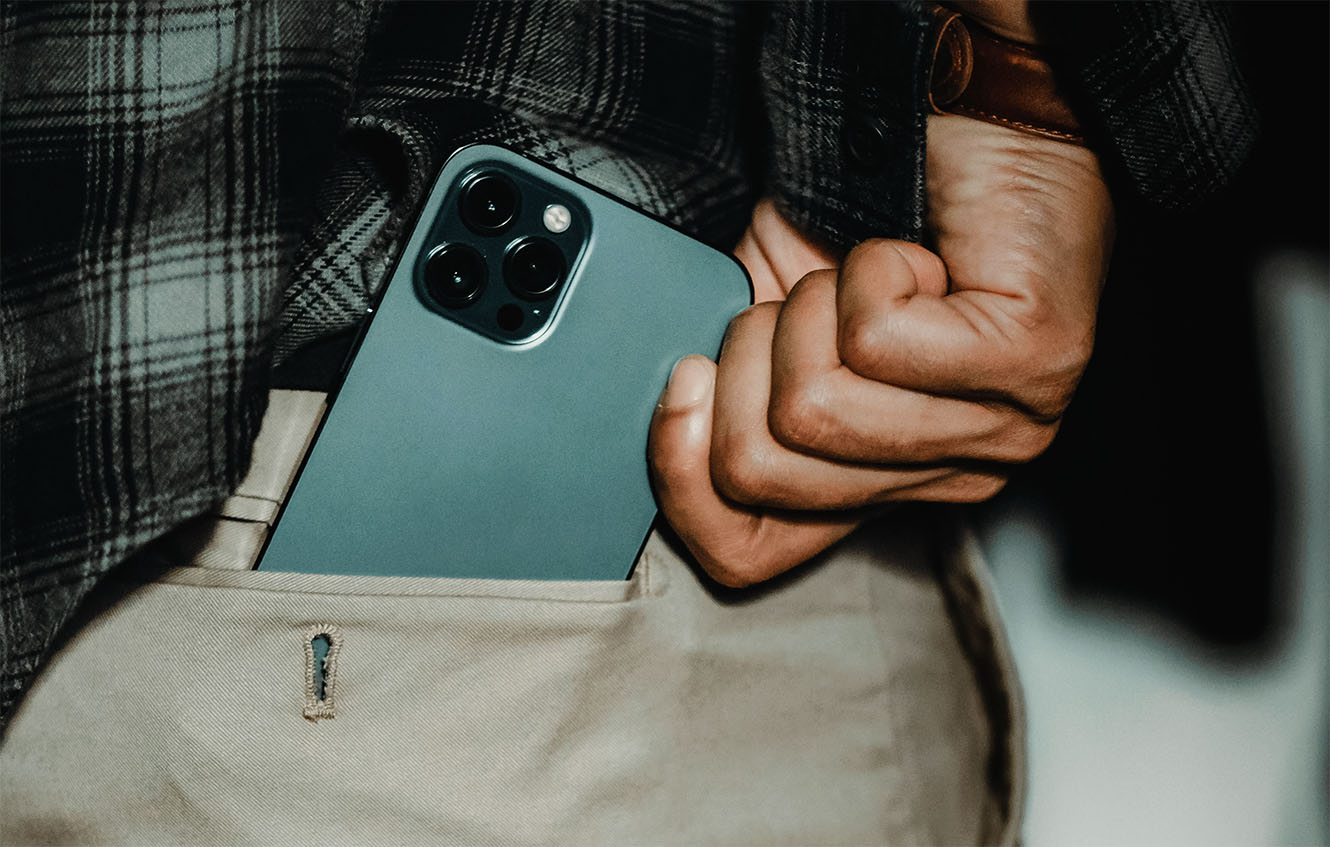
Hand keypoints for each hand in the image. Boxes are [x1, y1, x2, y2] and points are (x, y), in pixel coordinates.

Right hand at [648, 114, 1113, 587]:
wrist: (976, 128)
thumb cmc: (862, 223)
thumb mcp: (759, 329)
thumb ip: (719, 397)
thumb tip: (659, 422)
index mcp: (873, 487)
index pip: (747, 555)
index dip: (682, 482)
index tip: (687, 381)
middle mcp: (941, 479)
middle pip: (763, 471)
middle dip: (749, 357)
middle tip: (807, 300)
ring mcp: (999, 430)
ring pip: (815, 409)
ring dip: (812, 307)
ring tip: (863, 274)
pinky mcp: (1033, 362)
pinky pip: (879, 338)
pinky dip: (868, 268)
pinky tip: (913, 257)